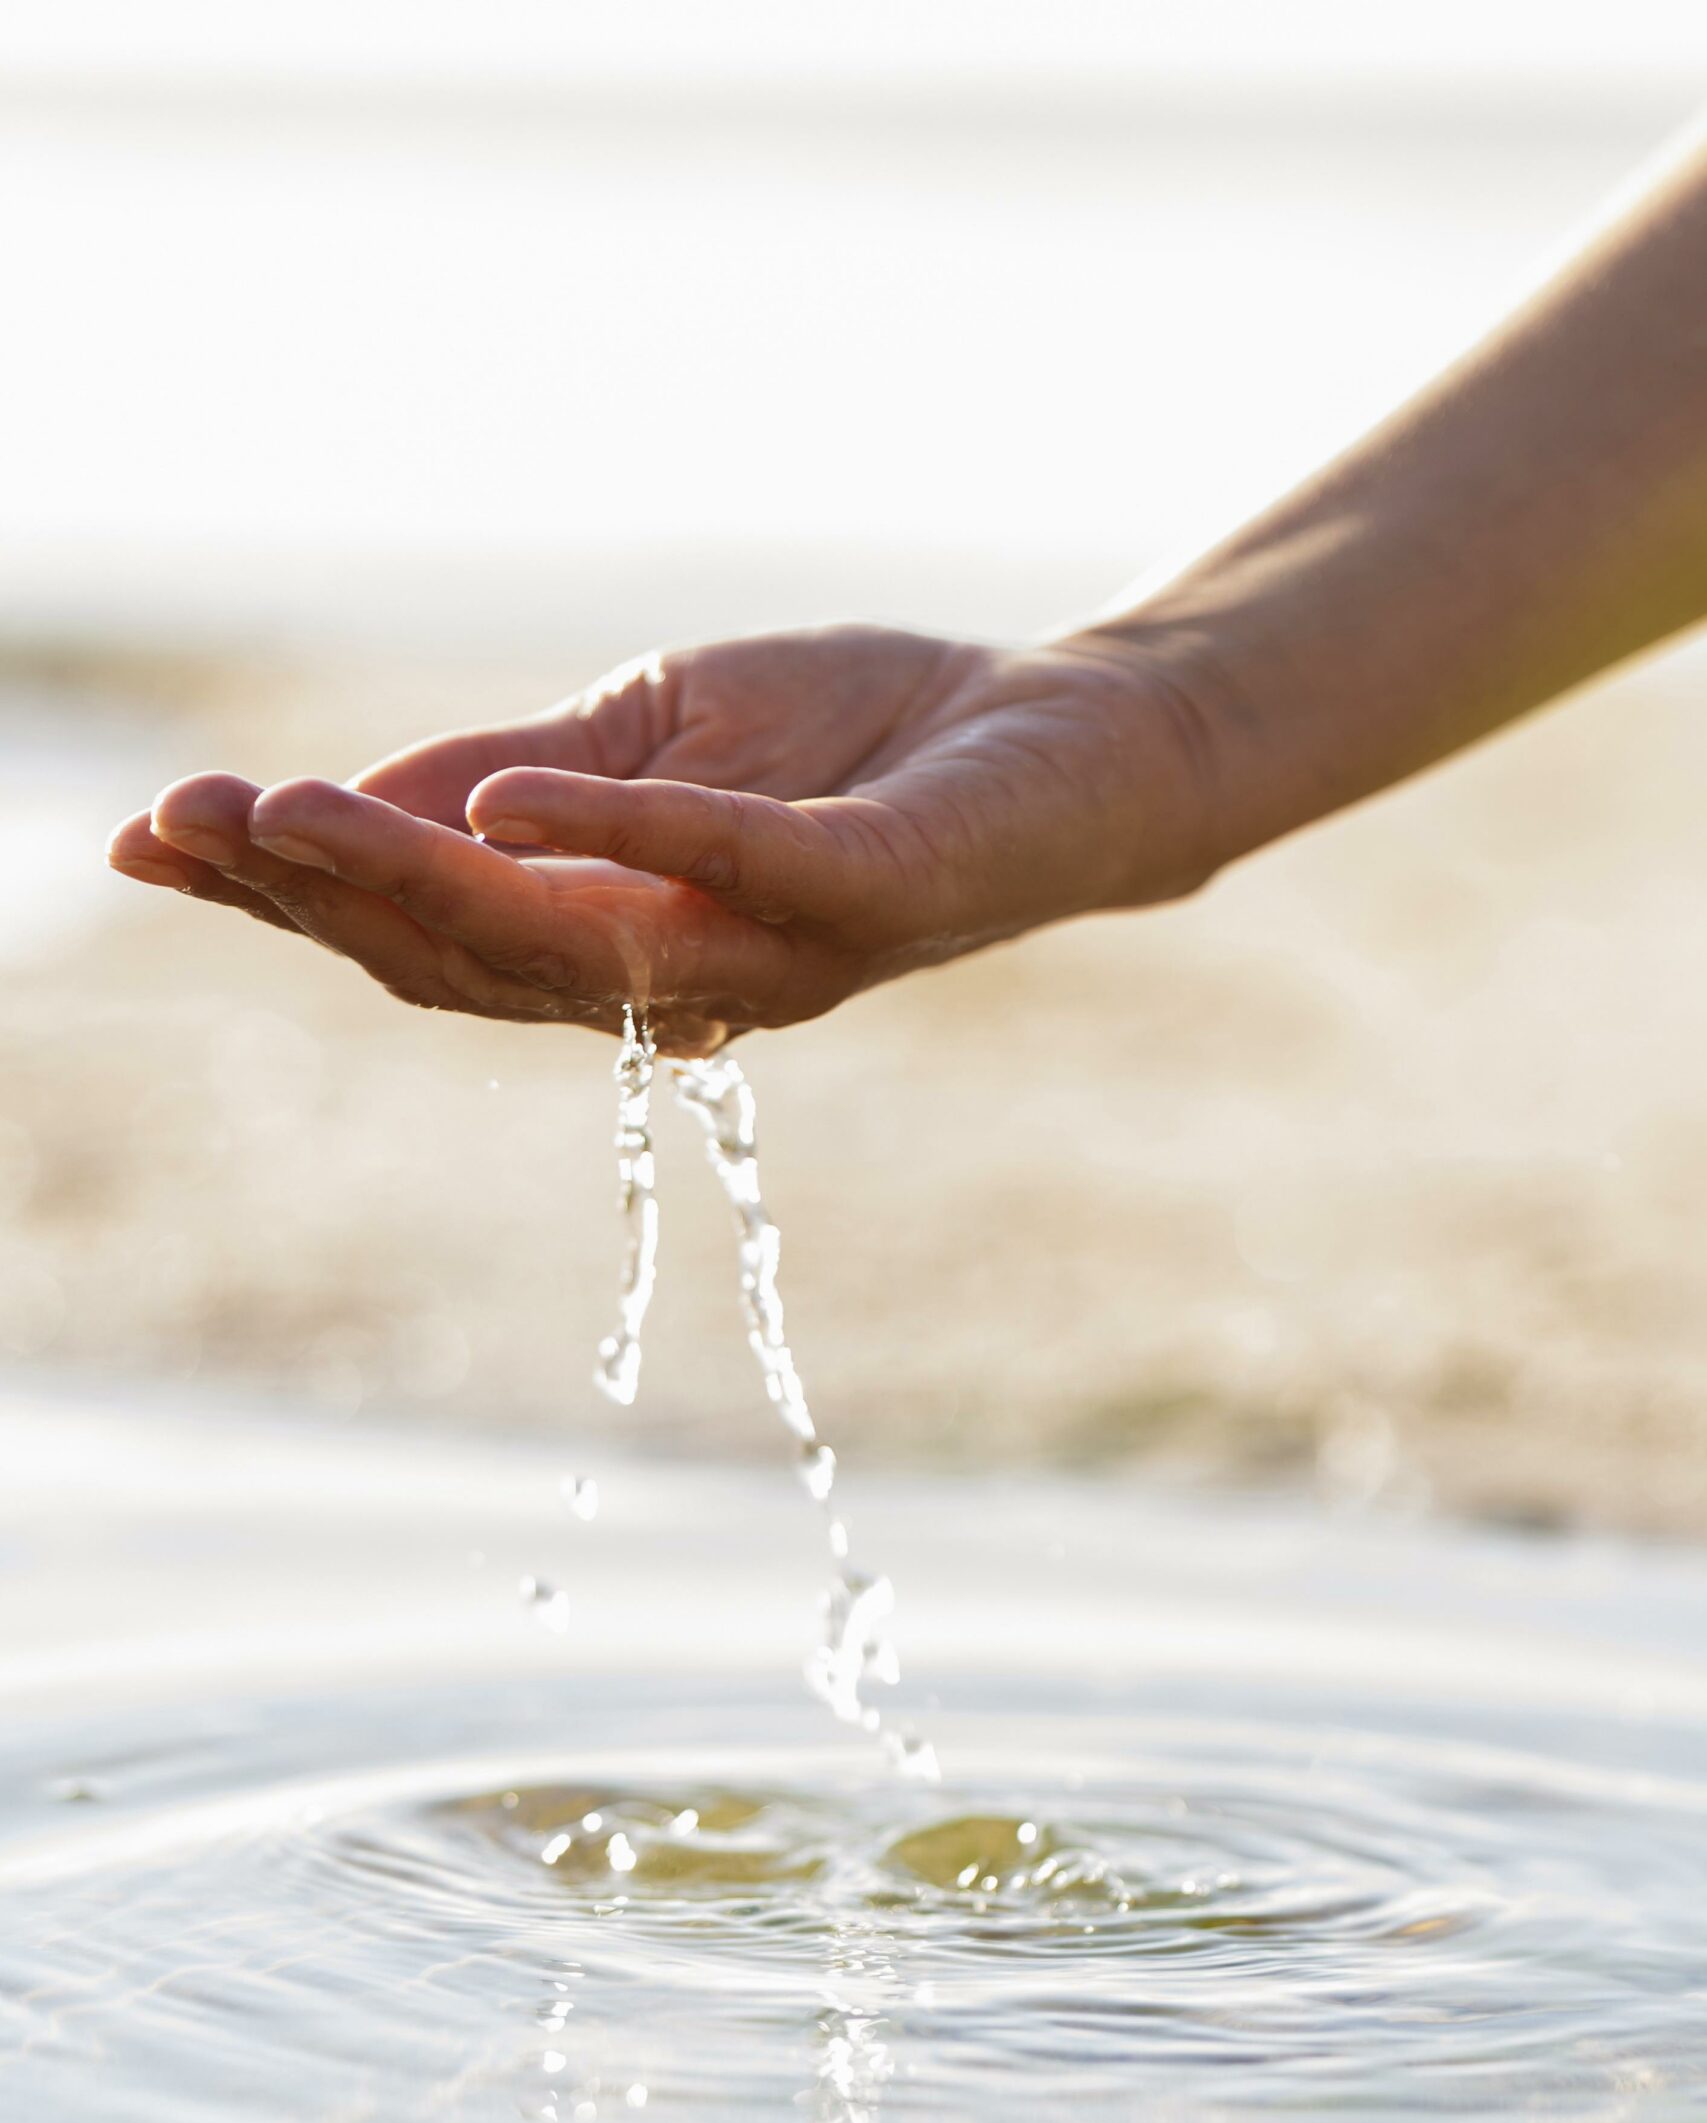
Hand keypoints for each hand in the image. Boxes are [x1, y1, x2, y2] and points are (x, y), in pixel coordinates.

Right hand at [109, 623, 1215, 1049]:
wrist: (1069, 734)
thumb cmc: (860, 742)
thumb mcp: (654, 733)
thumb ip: (523, 773)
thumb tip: (359, 799)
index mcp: (616, 940)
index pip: (428, 934)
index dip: (288, 898)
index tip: (155, 836)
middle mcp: (681, 978)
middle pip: (467, 963)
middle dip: (316, 899)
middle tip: (189, 826)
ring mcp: (775, 948)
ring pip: (568, 946)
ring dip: (418, 880)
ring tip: (288, 812)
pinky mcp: (872, 892)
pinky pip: (736, 872)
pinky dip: (615, 841)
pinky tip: (502, 806)